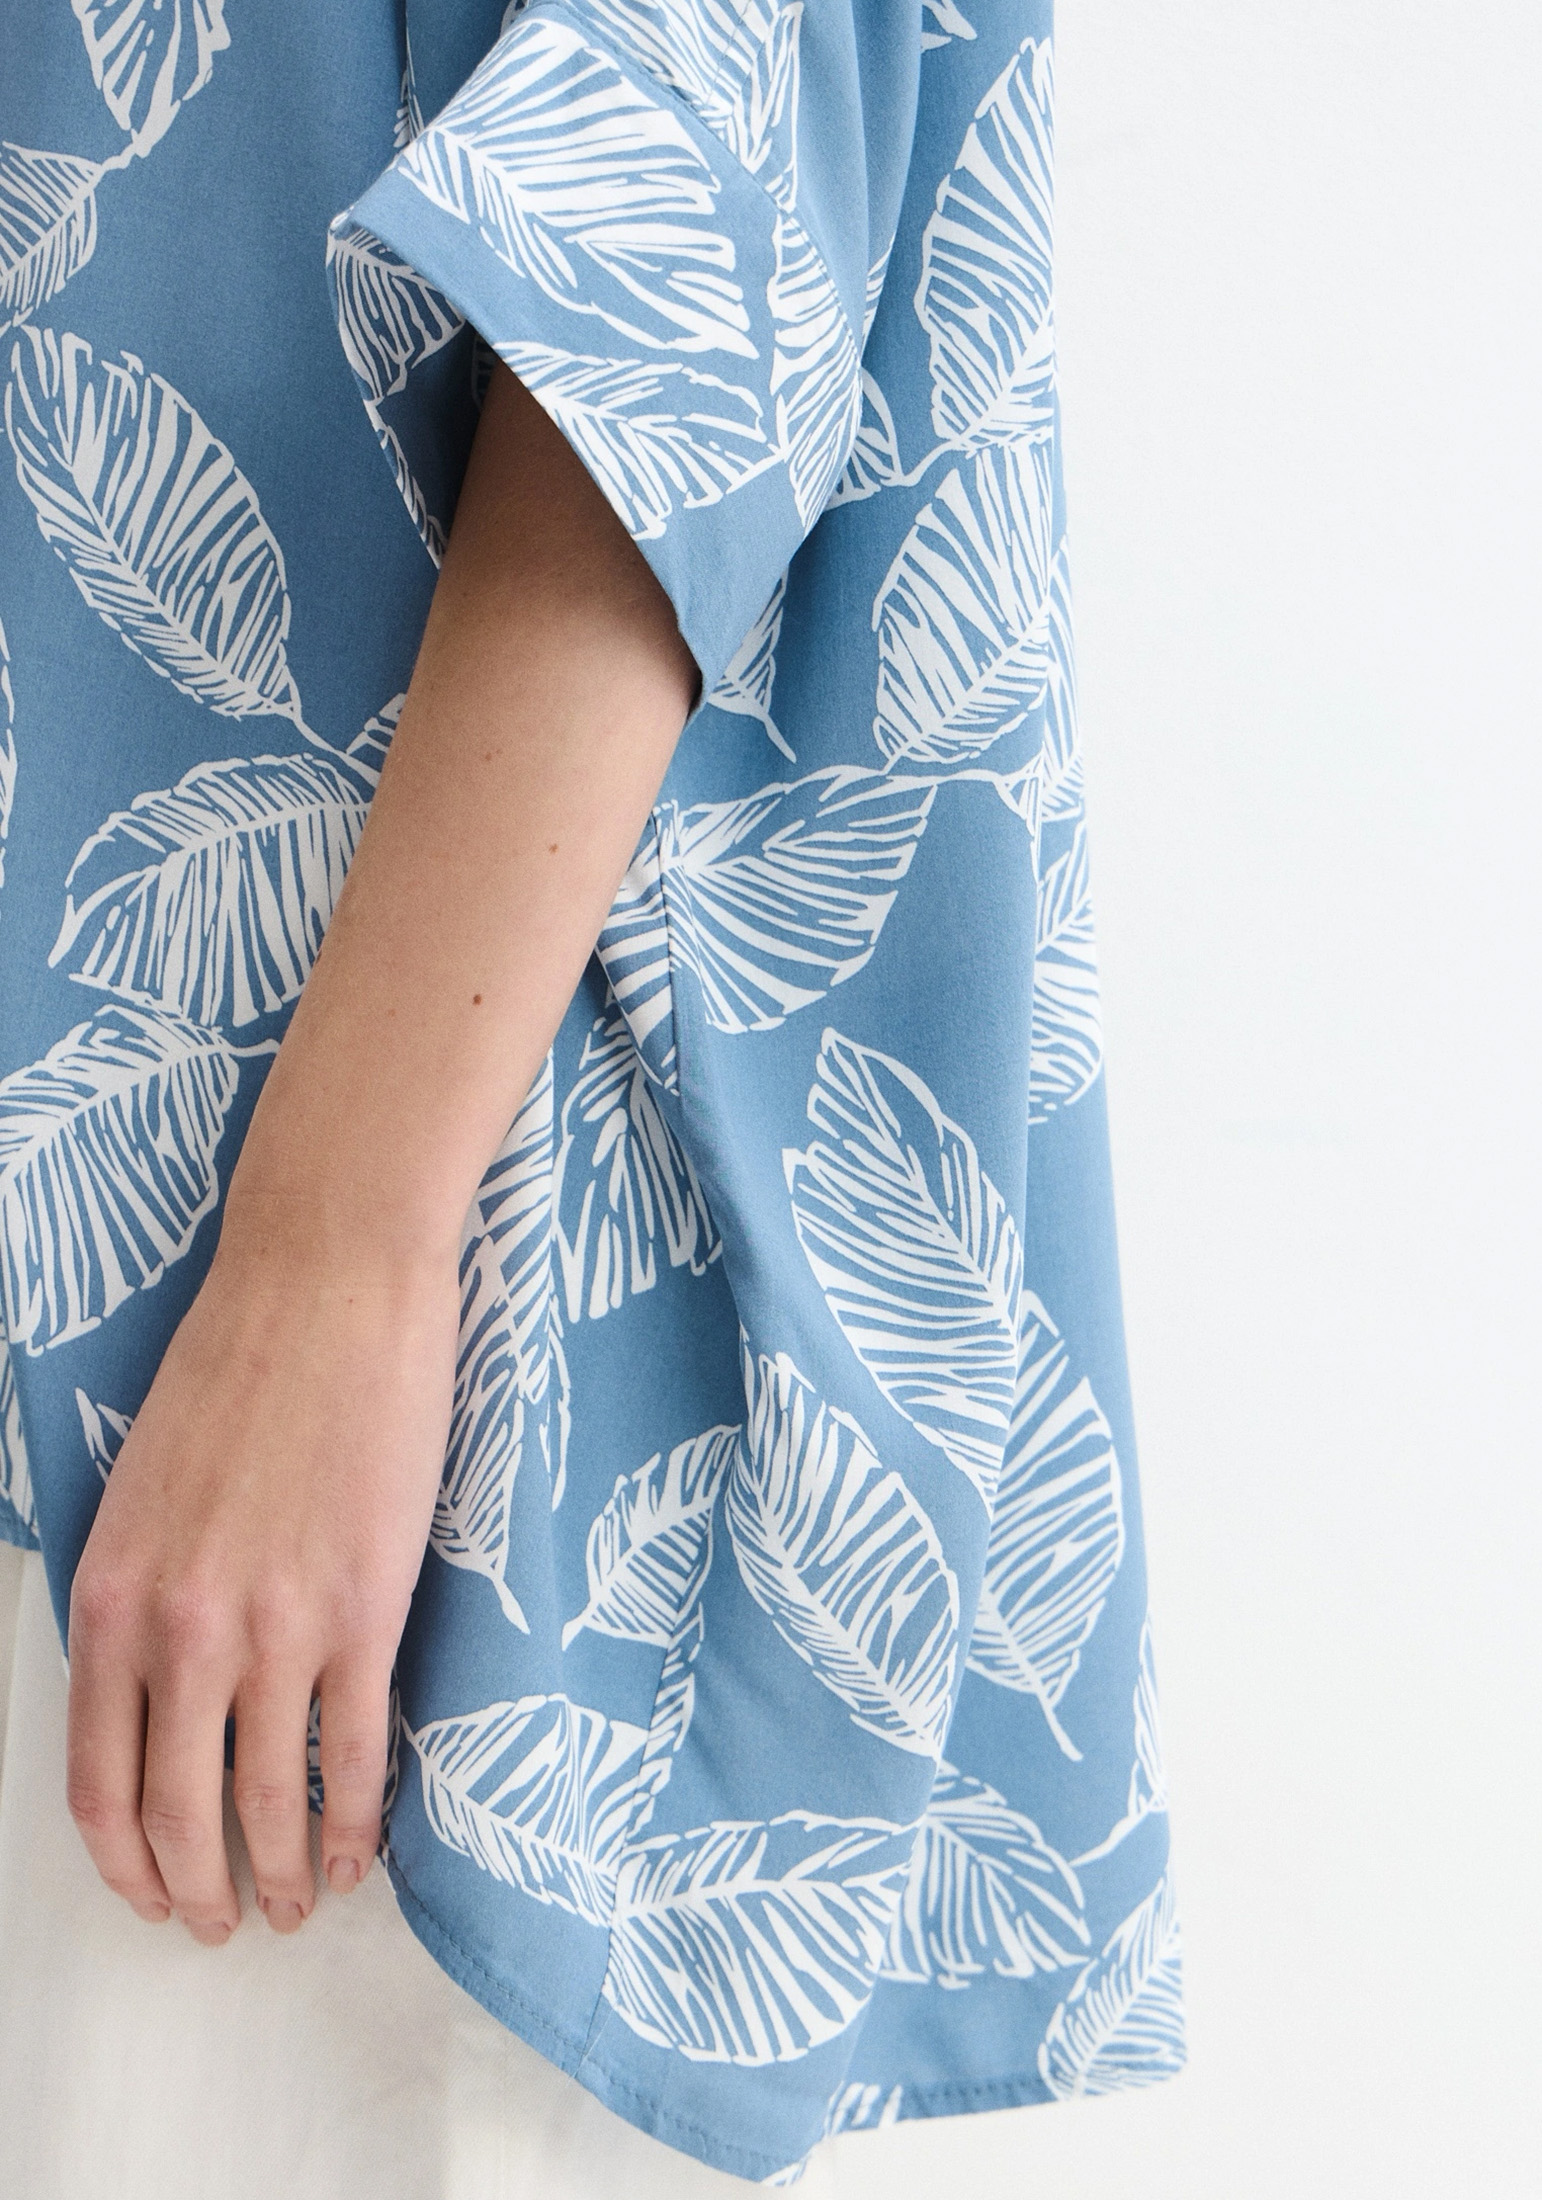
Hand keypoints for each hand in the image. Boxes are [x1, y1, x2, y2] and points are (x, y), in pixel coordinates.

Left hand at [65, 1214, 458, 1941]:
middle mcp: (179, 1630)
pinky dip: (353, 1822)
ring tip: (297, 1905)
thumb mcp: (139, 1491)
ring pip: (267, 1801)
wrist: (326, 1284)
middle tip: (220, 1924)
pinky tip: (360, 1852)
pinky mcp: (364, 1612)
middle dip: (197, 1891)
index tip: (150, 1891)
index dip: (125, 1859)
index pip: (96, 1779)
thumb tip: (159, 1688)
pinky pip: (356, 1753)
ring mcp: (276, 1627)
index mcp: (110, 1598)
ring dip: (281, 1876)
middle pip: (176, 1814)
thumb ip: (138, 1596)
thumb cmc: (238, 1366)